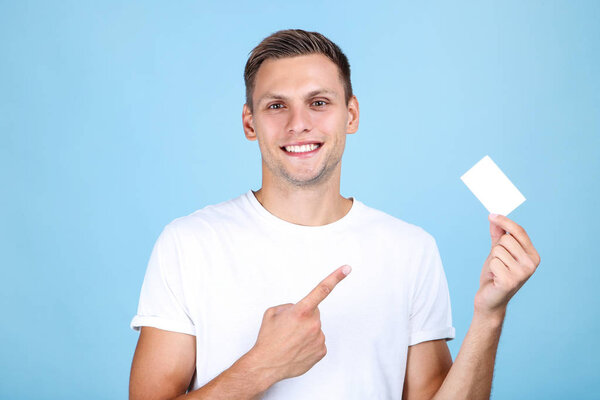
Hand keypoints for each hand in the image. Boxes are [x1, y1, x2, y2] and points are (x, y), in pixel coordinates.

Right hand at [248, 265, 351, 383]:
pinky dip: (309, 344)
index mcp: (301, 311)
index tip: (347, 269)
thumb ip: (289, 306)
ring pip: (315, 328)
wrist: (266, 365)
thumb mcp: (272, 313)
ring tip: (291, 341)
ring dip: (306, 332)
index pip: (322, 290)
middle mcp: (313, 324)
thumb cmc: (268, 340)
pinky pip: (317, 341)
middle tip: (290, 328)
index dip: (336, 277)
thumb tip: (298, 309)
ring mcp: (319, 338)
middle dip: (304, 317)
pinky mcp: (321, 351)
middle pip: (314, 313)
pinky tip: (298, 349)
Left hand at [475, 214, 540, 317]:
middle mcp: (531, 264)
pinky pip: (493, 261)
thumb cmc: (495, 275)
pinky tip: (495, 278)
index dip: (504, 221)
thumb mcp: (497, 252)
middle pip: (506, 239)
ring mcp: (522, 273)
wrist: (490, 300)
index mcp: (533, 255)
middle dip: (496, 248)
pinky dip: (490, 268)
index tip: (491, 214)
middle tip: (498, 262)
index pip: (519, 231)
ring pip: (498, 250)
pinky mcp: (510, 281)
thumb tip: (494, 218)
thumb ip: (498, 235)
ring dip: (492, 259)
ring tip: (496, 271)